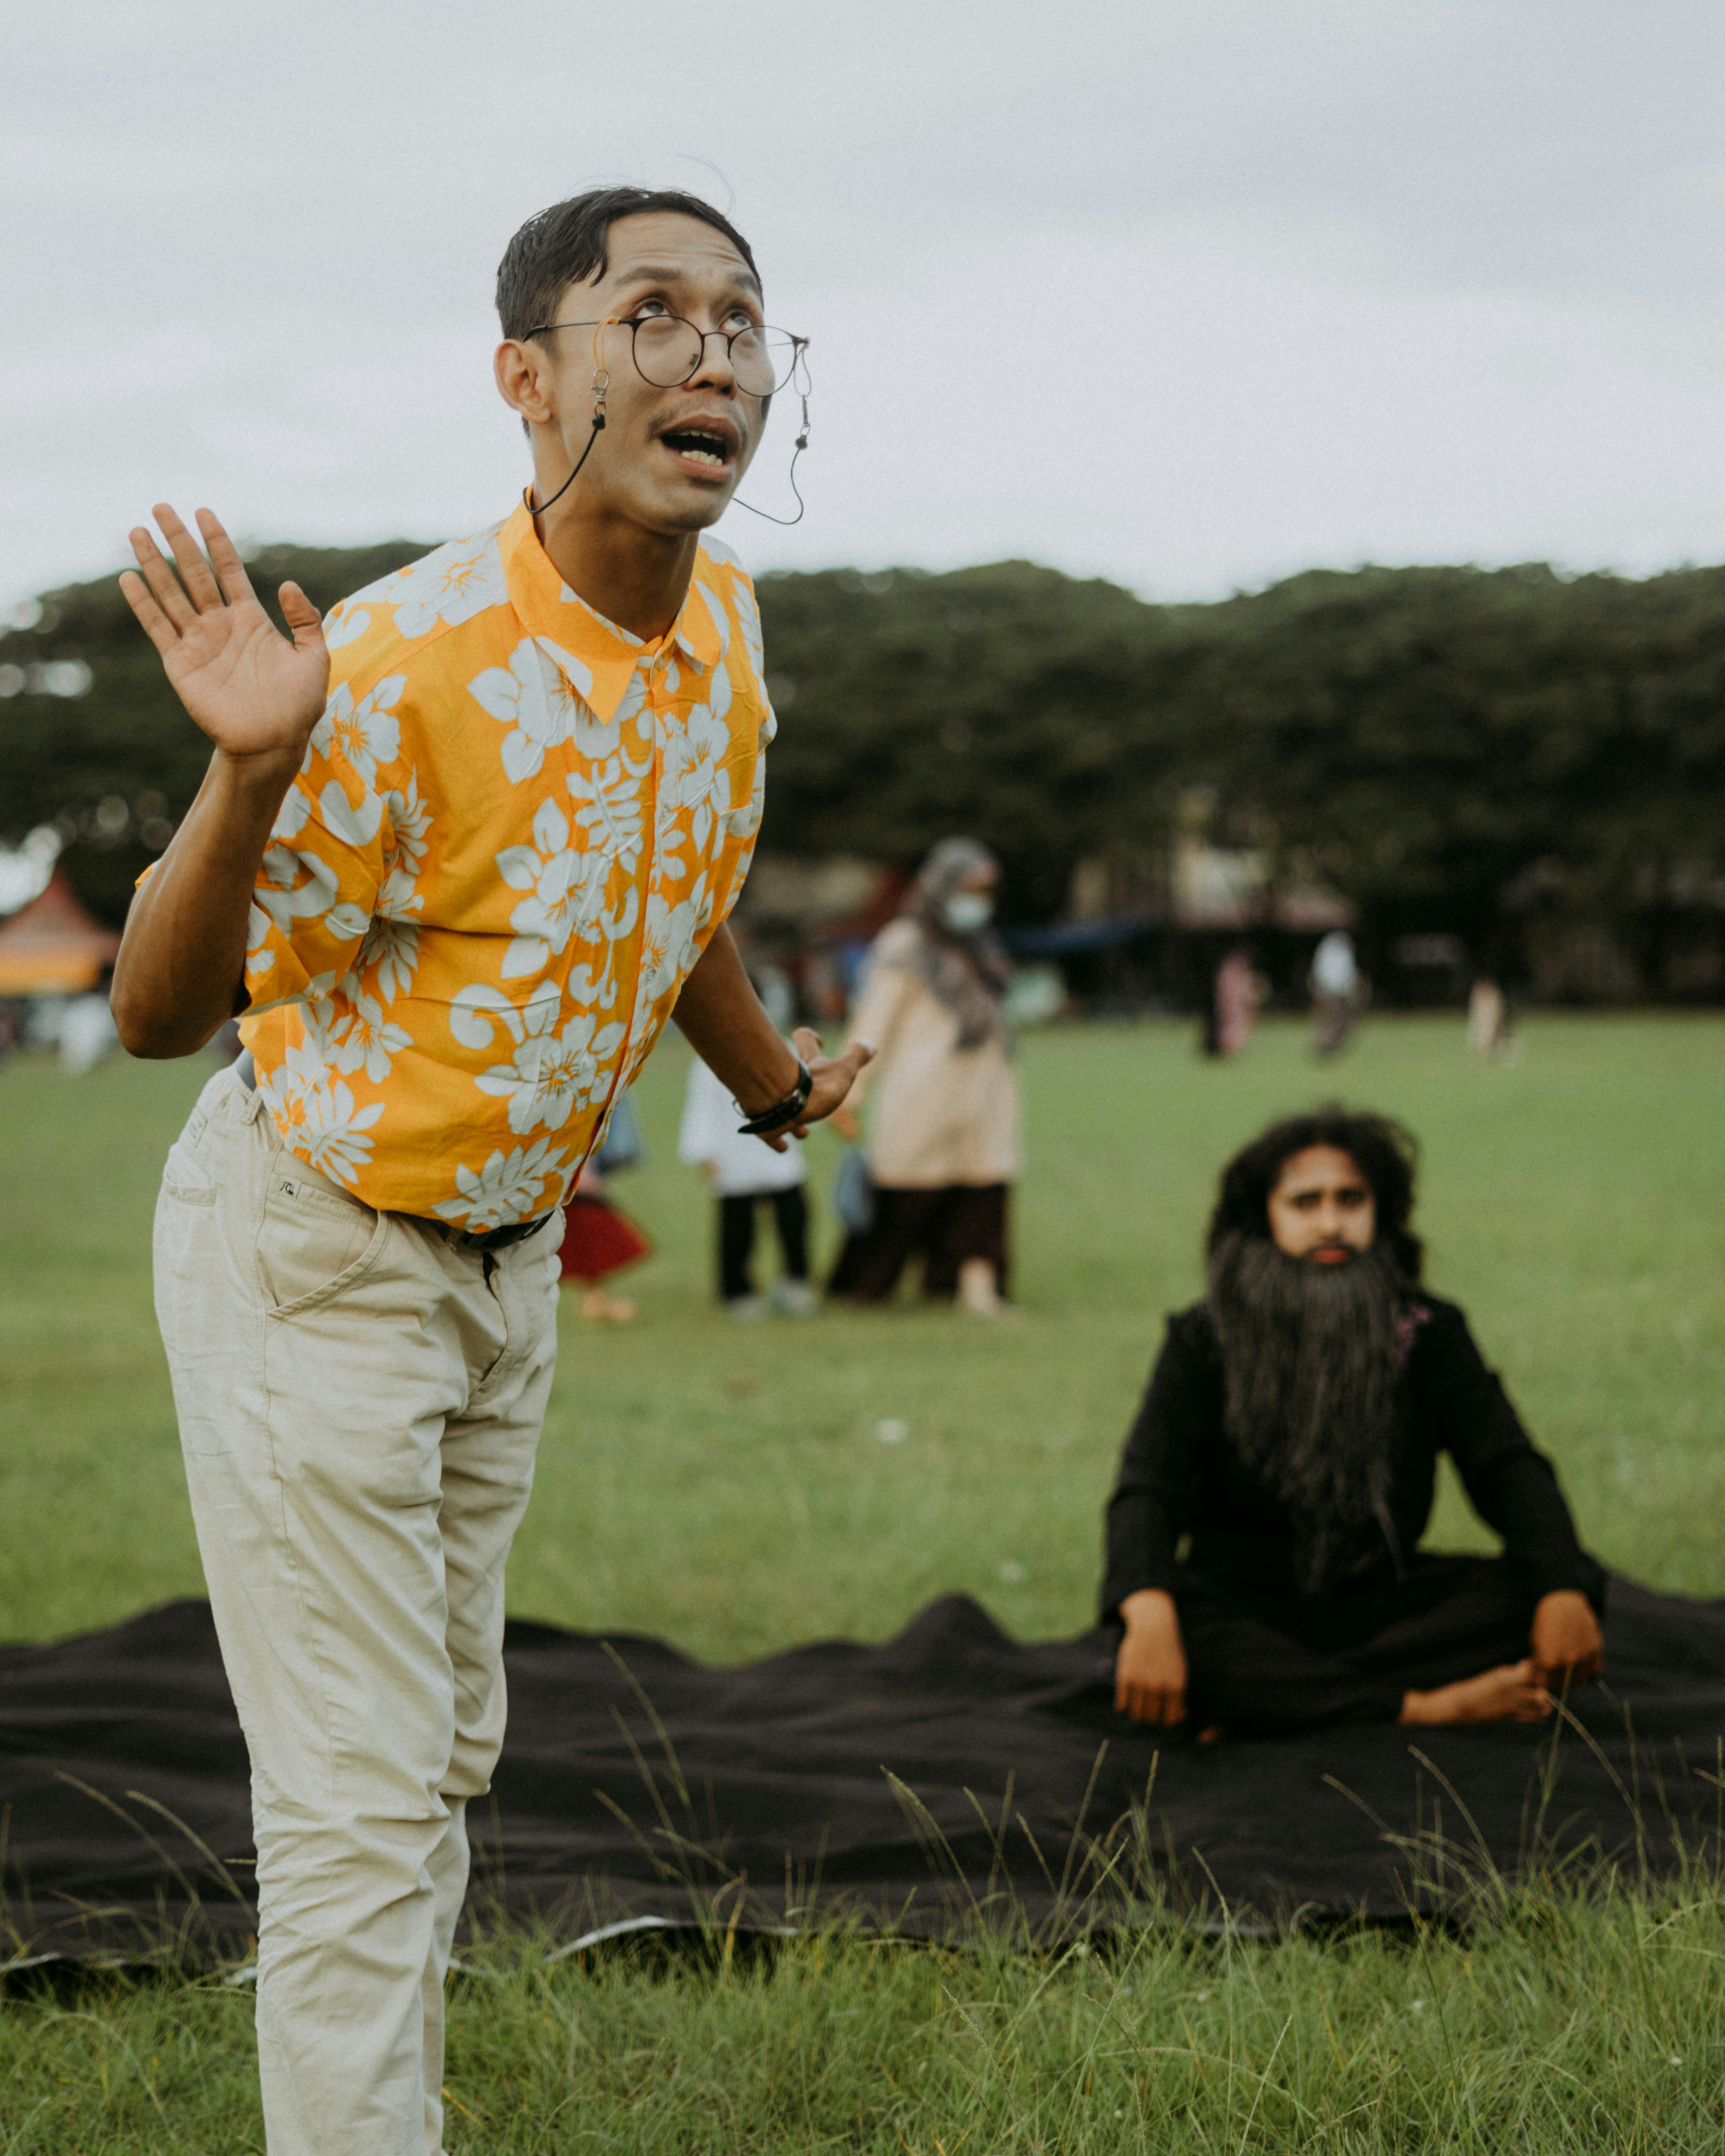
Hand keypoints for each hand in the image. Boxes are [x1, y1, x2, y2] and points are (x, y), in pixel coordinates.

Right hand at [119, 505, 328, 762]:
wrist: (273, 742)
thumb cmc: (298, 705)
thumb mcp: (314, 658)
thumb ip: (305, 620)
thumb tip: (288, 583)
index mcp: (251, 620)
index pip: (229, 570)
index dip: (217, 541)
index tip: (203, 511)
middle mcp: (221, 625)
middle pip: (194, 573)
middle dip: (179, 540)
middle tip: (161, 507)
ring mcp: (198, 643)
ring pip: (171, 593)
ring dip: (153, 562)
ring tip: (137, 531)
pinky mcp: (180, 664)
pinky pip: (158, 627)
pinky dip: (143, 603)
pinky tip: (129, 577)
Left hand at [757, 1027, 874, 1150]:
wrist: (785, 1107)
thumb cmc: (816, 1088)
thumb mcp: (844, 1071)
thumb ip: (857, 1057)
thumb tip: (871, 1043)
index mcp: (808, 1065)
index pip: (804, 1038)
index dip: (810, 1036)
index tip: (820, 1042)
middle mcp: (787, 1079)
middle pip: (789, 1073)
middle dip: (800, 1083)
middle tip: (816, 1099)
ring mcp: (774, 1100)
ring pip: (779, 1105)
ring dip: (792, 1118)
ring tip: (802, 1133)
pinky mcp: (765, 1121)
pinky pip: (768, 1131)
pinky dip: (776, 1139)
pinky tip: (784, 1146)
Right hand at [1113, 1589, 1187, 1727]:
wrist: (1153, 1628)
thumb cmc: (1169, 1655)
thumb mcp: (1179, 1674)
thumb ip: (1178, 1698)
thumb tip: (1173, 1721)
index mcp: (1176, 1687)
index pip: (1170, 1720)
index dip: (1167, 1721)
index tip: (1164, 1714)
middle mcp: (1159, 1686)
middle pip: (1152, 1719)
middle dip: (1151, 1718)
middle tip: (1149, 1710)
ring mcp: (1141, 1682)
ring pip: (1136, 1715)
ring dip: (1137, 1714)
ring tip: (1138, 1705)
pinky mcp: (1125, 1677)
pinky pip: (1122, 1706)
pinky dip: (1124, 1707)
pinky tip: (1127, 1698)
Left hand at [1530, 1590, 1603, 1690]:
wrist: (1564, 1602)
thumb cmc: (1545, 1621)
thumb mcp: (1535, 1642)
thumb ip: (1537, 1663)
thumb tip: (1535, 1679)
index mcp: (1550, 1661)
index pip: (1545, 1684)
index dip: (1542, 1681)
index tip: (1541, 1677)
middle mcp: (1569, 1661)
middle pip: (1563, 1685)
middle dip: (1555, 1681)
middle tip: (1553, 1675)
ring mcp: (1584, 1657)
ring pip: (1580, 1681)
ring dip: (1572, 1680)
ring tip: (1565, 1672)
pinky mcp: (1597, 1650)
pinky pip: (1595, 1672)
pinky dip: (1588, 1673)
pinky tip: (1579, 1667)